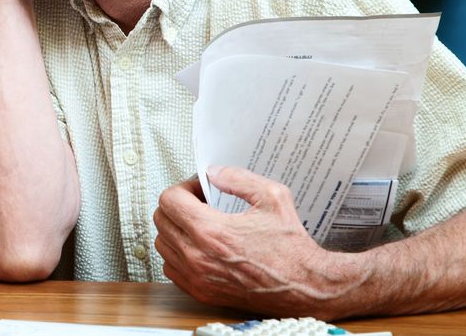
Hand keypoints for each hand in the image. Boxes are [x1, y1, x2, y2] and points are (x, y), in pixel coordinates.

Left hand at [152, 167, 363, 317]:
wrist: (305, 287)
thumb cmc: (292, 248)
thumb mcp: (272, 197)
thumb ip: (238, 178)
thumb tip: (213, 173)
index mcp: (211, 231)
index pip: (169, 200)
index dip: (183, 188)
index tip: (199, 189)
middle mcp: (198, 256)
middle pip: (160, 219)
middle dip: (177, 205)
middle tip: (199, 203)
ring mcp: (197, 277)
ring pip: (162, 244)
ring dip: (175, 229)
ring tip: (199, 224)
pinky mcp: (201, 292)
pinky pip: (170, 267)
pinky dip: (178, 253)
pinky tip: (199, 246)